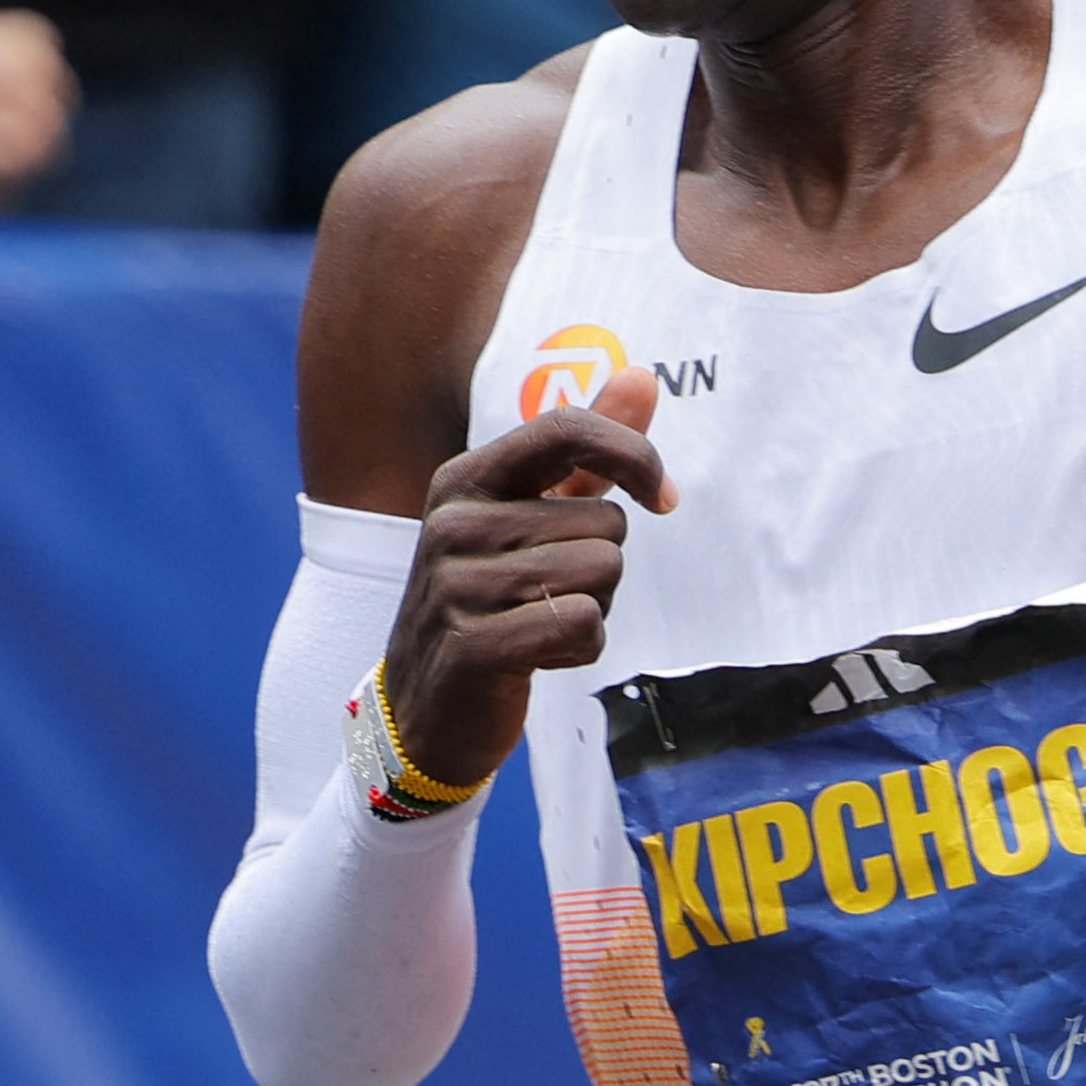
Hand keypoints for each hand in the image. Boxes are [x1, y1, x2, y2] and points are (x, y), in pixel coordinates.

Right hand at [0, 0, 71, 226]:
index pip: (26, 42)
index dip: (38, 44)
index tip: (32, 51)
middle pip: (42, 87)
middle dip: (53, 84)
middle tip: (45, 88)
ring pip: (38, 136)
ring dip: (44, 127)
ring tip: (32, 124)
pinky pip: (13, 176)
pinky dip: (18, 165)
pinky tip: (5, 157)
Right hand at [380, 367, 674, 795]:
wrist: (424, 709)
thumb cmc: (491, 599)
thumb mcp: (530, 516)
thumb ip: (589, 451)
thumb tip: (643, 377)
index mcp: (466, 479)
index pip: (567, 429)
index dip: (633, 456)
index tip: (662, 497)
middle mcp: (454, 523)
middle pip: (605, 521)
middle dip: (603, 565)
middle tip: (552, 593)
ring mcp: (457, 584)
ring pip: (601, 572)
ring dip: (594, 607)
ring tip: (541, 622)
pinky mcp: (473, 645)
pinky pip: (584, 624)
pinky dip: (581, 647)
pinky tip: (539, 656)